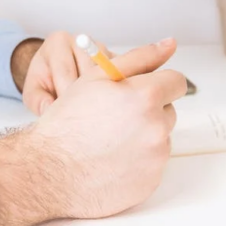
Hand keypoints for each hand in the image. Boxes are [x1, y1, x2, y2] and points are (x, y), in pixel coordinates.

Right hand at [0, 38, 183, 225]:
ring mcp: (156, 158)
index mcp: (146, 97)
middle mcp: (156, 127)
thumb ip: (139, 58)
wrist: (49, 171)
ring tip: (110, 141)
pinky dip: (138, 162)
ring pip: (161, 138)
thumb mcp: (97, 77)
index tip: (142, 91)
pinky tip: (112, 161)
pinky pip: (153, 164)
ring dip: (144, 136)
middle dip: (148, 111)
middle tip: (115, 118)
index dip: (157, 84)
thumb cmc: (68, 122)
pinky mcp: (151, 182)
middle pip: (168, 111)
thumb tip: (170, 44)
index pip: (176, 82)